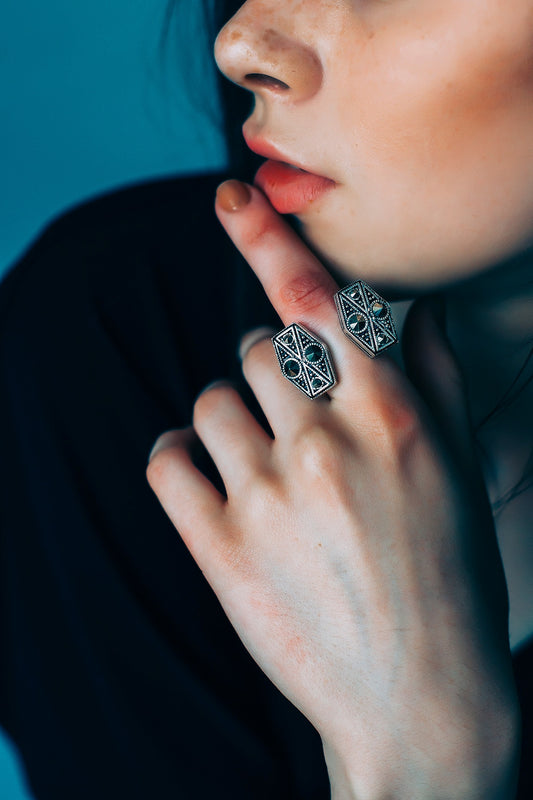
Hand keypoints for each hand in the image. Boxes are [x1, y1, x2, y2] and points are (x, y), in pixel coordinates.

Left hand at [146, 181, 519, 798]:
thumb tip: (410, 312)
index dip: (268, 238)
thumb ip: (428, 379)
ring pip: (208, 402)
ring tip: (259, 463)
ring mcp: (266, 496)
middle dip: (265, 371)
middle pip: (254, 350)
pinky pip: (166, 461)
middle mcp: (324, 443)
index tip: (230, 200)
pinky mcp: (220, 548)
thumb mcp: (454, 470)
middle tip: (287, 416)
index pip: (314, 299)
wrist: (420, 696)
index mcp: (387, 417)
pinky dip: (177, 458)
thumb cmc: (447, 578)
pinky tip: (205, 477)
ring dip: (227, 420)